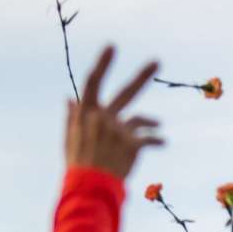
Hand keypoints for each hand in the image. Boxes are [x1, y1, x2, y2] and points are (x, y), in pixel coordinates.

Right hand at [63, 46, 163, 179]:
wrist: (91, 185)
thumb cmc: (78, 162)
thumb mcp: (70, 137)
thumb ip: (72, 117)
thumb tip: (70, 98)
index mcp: (86, 112)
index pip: (93, 81)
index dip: (103, 63)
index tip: (112, 46)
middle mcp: (104, 116)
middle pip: (126, 92)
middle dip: (142, 76)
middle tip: (157, 61)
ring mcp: (119, 129)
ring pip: (140, 118)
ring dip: (151, 121)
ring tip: (158, 124)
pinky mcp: (133, 143)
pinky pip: (151, 138)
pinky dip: (157, 139)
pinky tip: (163, 142)